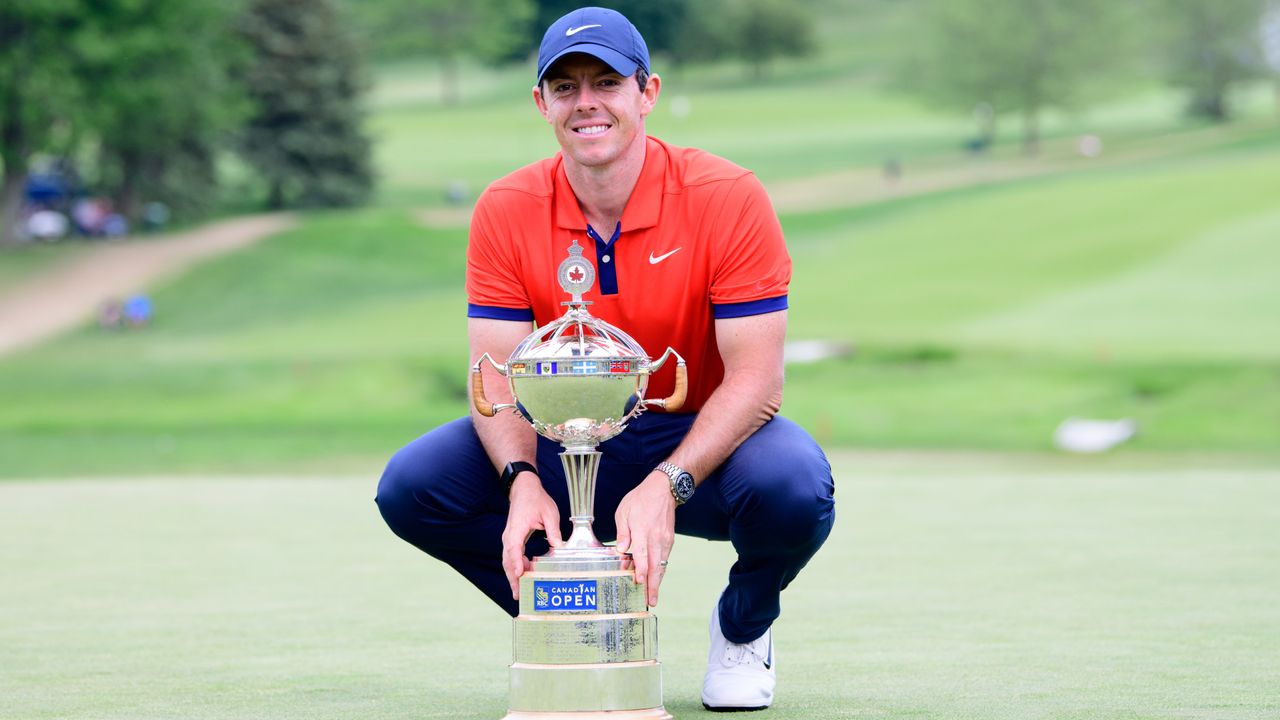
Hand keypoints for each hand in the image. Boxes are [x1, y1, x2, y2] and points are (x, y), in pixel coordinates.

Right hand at [502, 473, 562, 599]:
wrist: (523, 489)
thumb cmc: (535, 499)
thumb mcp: (549, 513)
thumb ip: (553, 531)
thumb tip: (559, 547)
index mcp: (517, 528)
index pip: (514, 548)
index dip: (517, 562)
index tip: (520, 575)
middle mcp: (509, 536)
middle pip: (508, 560)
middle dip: (512, 578)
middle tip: (518, 594)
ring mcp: (509, 538)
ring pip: (508, 561)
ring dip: (513, 576)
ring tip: (519, 591)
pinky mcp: (512, 540)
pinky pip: (512, 557)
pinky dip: (516, 567)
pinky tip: (525, 575)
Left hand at [615, 470, 675, 606]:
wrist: (664, 489)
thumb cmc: (640, 499)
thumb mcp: (623, 512)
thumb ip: (622, 533)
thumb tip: (620, 550)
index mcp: (641, 530)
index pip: (642, 554)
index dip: (640, 569)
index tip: (639, 582)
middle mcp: (655, 538)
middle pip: (655, 565)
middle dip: (653, 585)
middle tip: (651, 601)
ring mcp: (665, 540)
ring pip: (662, 564)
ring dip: (658, 581)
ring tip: (653, 596)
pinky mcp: (669, 540)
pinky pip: (664, 559)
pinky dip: (660, 570)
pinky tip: (656, 579)